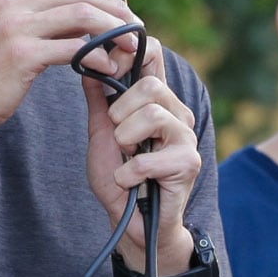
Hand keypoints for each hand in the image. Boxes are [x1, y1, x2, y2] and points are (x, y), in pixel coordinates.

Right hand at [0, 0, 143, 137]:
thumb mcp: (8, 27)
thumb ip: (41, 11)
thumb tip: (88, 5)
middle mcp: (9, 0)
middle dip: (114, 4)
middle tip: (136, 22)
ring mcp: (14, 26)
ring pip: (81, 15)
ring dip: (112, 29)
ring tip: (129, 45)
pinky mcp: (21, 55)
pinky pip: (73, 49)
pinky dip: (97, 56)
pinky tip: (108, 67)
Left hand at [85, 47, 202, 268]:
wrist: (132, 223)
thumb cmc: (119, 179)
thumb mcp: (101, 134)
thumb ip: (98, 100)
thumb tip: (88, 64)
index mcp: (157, 100)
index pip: (153, 52)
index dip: (128, 53)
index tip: (107, 72)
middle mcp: (177, 112)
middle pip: (150, 84)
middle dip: (120, 113)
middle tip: (119, 139)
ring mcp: (186, 136)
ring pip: (151, 114)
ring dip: (124, 141)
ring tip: (126, 159)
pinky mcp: (189, 162)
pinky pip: (147, 157)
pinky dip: (127, 174)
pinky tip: (130, 182)